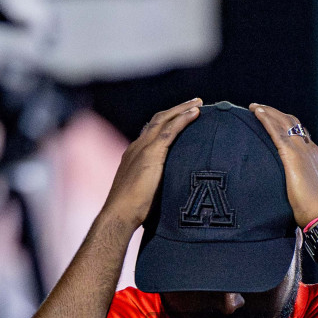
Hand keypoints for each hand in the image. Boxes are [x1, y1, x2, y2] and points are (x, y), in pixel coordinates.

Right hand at [101, 99, 201, 230]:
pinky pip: (170, 129)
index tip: (178, 117)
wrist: (119, 214)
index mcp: (133, 155)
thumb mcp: (142, 193)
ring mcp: (143, 148)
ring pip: (164, 120)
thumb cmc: (131, 211)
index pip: (149, 131)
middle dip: (175, 110)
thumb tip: (164, 192)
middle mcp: (137, 146)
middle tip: (193, 103)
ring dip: (182, 109)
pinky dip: (183, 118)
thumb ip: (152, 185)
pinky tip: (196, 113)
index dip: (164, 122)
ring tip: (199, 103)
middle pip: (157, 120)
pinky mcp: (152, 153)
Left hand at [250, 104, 317, 227]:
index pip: (302, 136)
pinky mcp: (292, 156)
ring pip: (284, 123)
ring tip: (255, 107)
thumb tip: (294, 197)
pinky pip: (276, 132)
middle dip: (277, 114)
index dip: (289, 127)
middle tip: (262, 109)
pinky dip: (266, 120)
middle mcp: (311, 150)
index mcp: (317, 158)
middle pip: (293, 124)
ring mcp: (303, 151)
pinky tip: (256, 113)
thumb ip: (302, 189)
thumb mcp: (311, 195)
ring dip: (269, 112)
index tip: (278, 122)